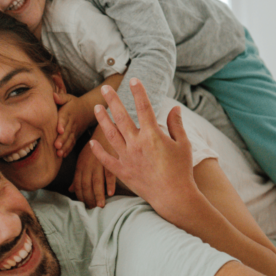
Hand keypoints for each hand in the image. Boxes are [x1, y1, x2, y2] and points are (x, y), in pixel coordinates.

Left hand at [54, 91, 87, 157]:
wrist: (88, 110)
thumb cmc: (74, 104)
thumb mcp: (69, 98)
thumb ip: (60, 97)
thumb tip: (53, 95)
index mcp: (69, 113)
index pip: (65, 118)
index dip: (62, 124)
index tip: (59, 130)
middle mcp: (72, 123)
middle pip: (67, 131)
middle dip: (62, 139)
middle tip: (56, 145)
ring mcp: (74, 131)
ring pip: (69, 139)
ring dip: (64, 147)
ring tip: (58, 153)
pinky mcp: (75, 136)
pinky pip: (72, 143)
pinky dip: (68, 149)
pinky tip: (62, 155)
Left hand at [69, 126, 115, 207]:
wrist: (104, 132)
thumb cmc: (93, 149)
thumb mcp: (82, 161)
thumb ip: (77, 176)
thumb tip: (71, 190)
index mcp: (80, 166)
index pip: (78, 184)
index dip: (80, 196)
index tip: (84, 205)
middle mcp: (88, 165)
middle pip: (86, 185)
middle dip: (89, 198)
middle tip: (92, 209)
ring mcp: (99, 163)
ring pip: (96, 181)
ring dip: (98, 195)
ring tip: (100, 205)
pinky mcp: (110, 159)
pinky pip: (109, 173)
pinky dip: (110, 183)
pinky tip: (110, 193)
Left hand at [90, 80, 197, 222]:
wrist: (174, 196)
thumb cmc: (181, 170)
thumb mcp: (184, 145)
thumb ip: (176, 125)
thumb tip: (175, 107)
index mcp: (153, 135)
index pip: (144, 108)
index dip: (138, 92)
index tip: (133, 80)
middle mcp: (137, 143)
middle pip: (122, 117)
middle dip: (113, 101)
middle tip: (105, 89)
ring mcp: (127, 157)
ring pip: (110, 134)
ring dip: (103, 120)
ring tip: (97, 108)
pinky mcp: (122, 171)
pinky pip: (106, 159)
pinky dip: (98, 150)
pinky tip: (92, 142)